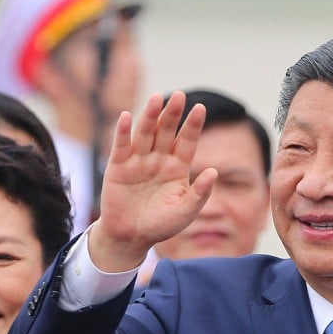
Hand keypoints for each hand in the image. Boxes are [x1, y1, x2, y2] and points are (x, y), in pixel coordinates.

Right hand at [91, 90, 217, 271]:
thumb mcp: (185, 212)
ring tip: (156, 99)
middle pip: (166, 131)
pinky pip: (121, 146)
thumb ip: (200, 193)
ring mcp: (138, 161)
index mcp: (177, 167)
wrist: (131, 238)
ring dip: (149, 116)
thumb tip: (214, 172)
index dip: (192, 125)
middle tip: (180, 96)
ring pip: (145, 134)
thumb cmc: (161, 225)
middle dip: (172, 114)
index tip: (200, 108)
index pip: (187, 141)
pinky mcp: (118, 167)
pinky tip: (125, 117)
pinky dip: (122, 132)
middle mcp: (158, 159)